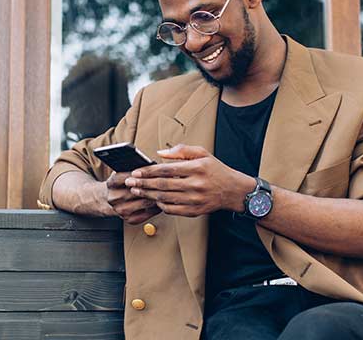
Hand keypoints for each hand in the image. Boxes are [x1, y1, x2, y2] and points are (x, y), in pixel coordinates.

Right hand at [105, 172, 161, 224]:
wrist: (107, 199)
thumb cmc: (119, 184)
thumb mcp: (121, 173)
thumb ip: (132, 169)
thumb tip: (152, 165)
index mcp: (111, 183)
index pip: (129, 177)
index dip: (144, 174)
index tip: (157, 170)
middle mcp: (114, 197)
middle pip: (138, 191)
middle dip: (153, 185)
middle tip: (166, 180)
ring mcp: (121, 210)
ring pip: (144, 202)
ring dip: (156, 197)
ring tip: (166, 191)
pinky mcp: (129, 219)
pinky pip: (147, 214)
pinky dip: (156, 208)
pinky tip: (161, 202)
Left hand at [124, 144, 255, 216]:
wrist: (232, 190)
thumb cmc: (215, 170)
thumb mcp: (202, 153)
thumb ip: (181, 151)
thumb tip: (160, 153)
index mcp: (196, 168)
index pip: (166, 170)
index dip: (149, 171)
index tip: (136, 172)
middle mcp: (195, 184)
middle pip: (162, 185)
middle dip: (143, 184)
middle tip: (130, 182)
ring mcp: (195, 199)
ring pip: (165, 198)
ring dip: (147, 195)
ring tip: (136, 191)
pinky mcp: (195, 211)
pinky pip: (172, 209)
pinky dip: (160, 205)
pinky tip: (153, 200)